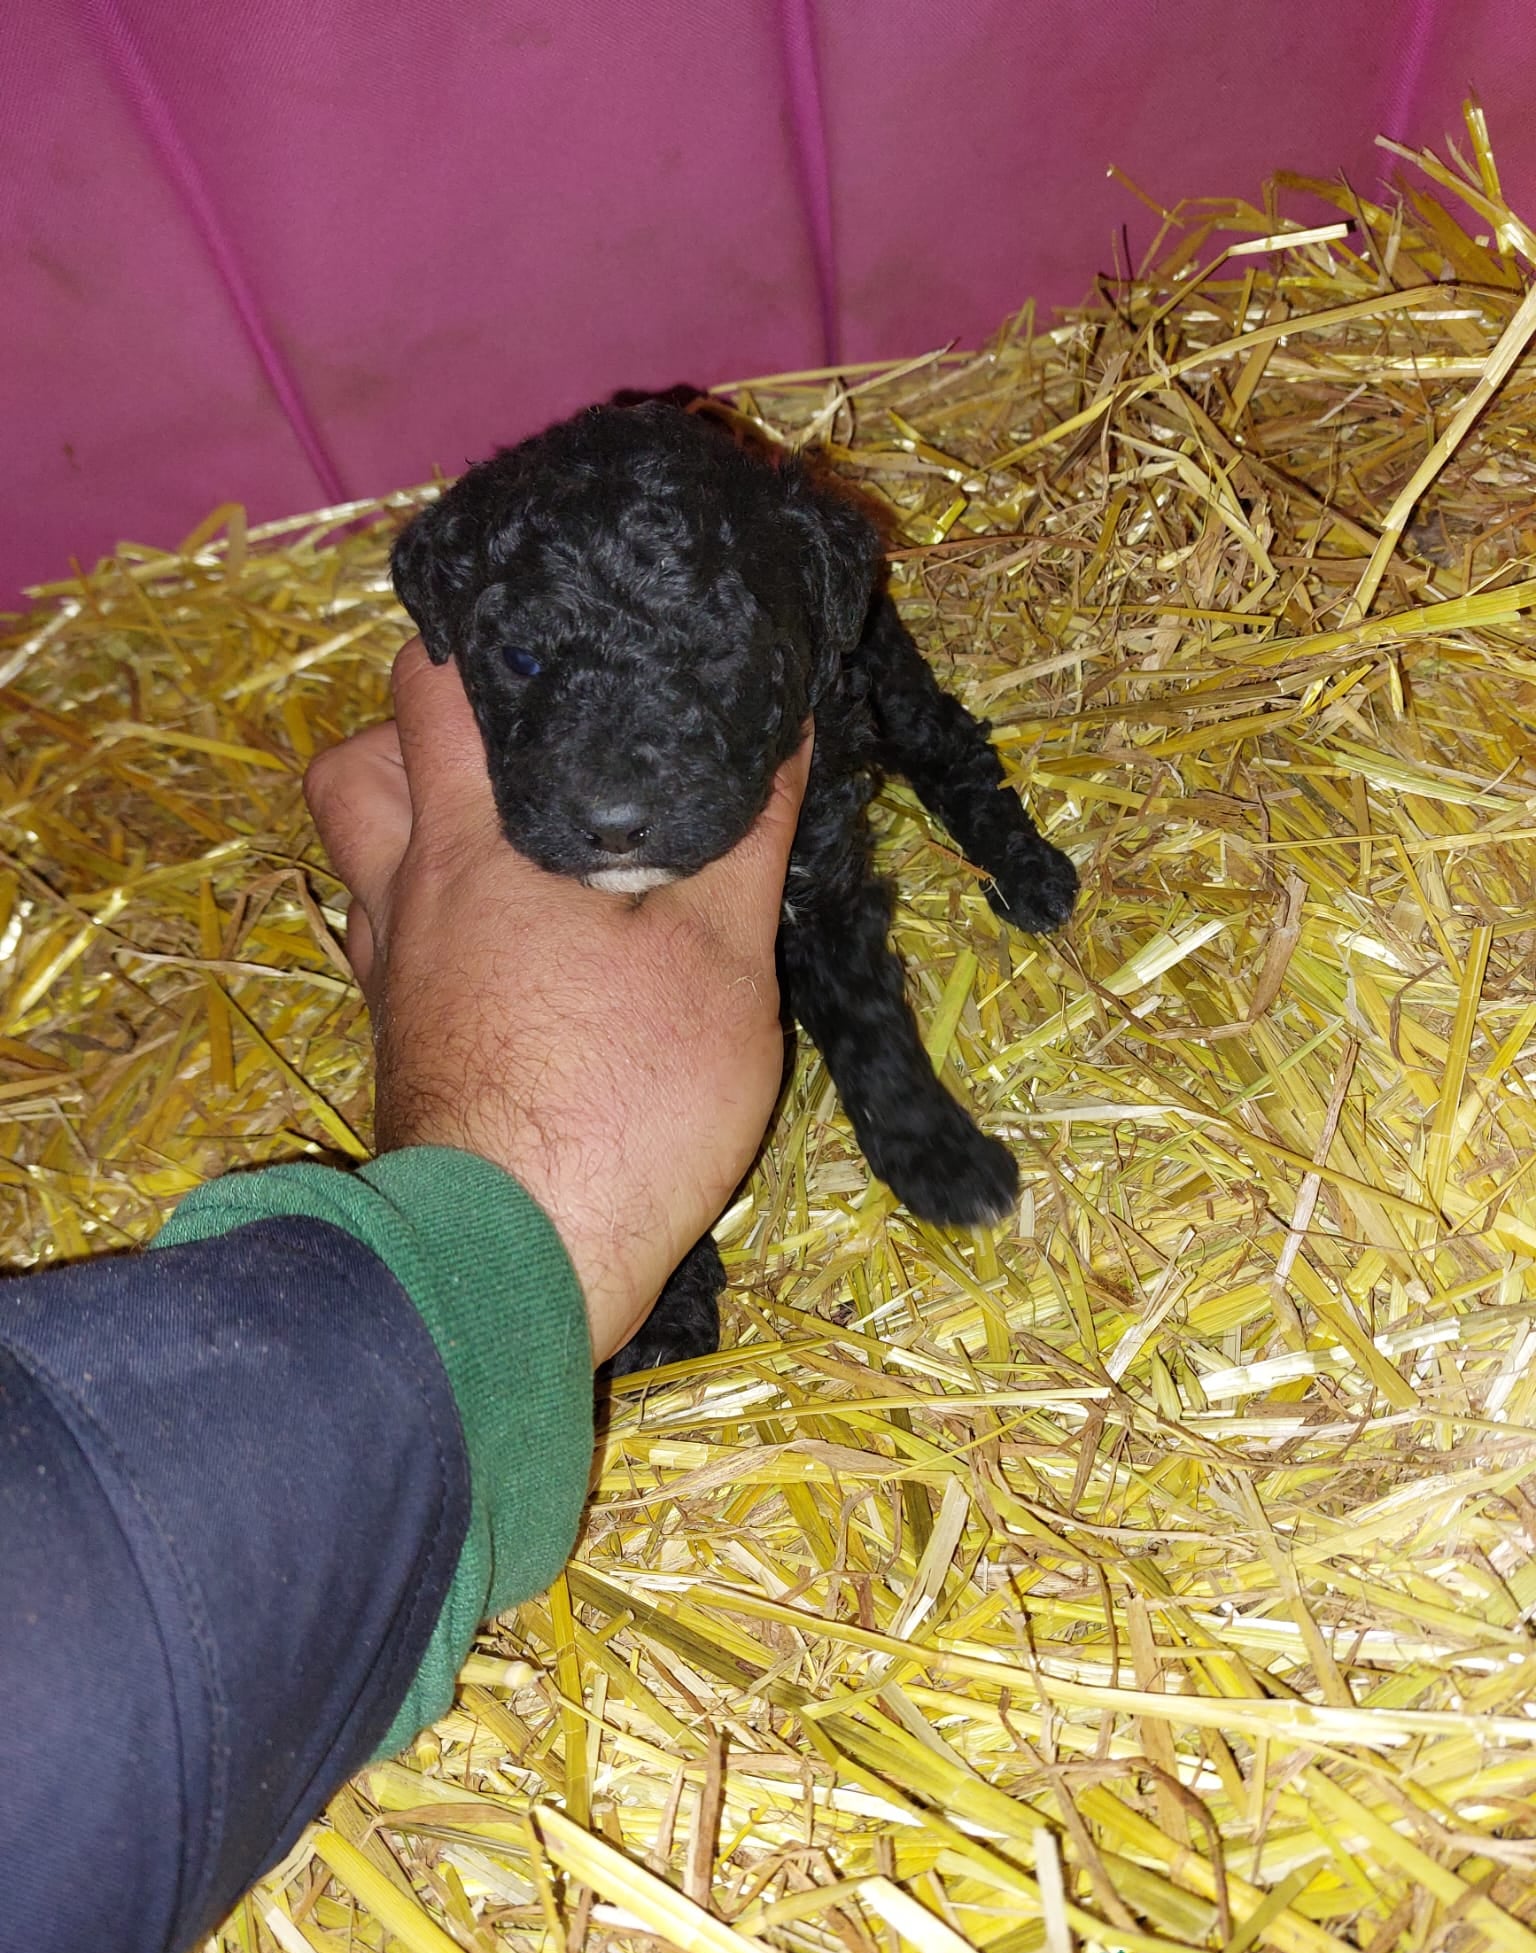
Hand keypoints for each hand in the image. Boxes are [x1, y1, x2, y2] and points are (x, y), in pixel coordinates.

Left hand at [303, 638, 808, 1361]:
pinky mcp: (402, 1047)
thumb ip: (745, 837)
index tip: (536, 622)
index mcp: (469, 849)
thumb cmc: (621, 1099)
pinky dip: (430, 917)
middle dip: (407, 730)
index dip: (468, 635)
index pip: (429, 692)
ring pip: (358, 863)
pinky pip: (387, 942)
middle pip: (351, 769)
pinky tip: (510, 943)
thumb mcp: (720, 963)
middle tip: (504, 738)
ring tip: (505, 835)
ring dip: (408, 827)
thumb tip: (786, 727)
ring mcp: (390, 980)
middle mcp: (404, 901)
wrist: (521, 1265)